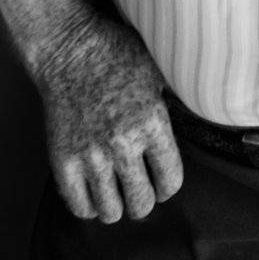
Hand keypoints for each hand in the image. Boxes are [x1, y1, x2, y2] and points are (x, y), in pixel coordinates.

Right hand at [34, 10, 183, 223]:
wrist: (68, 47)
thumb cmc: (116, 53)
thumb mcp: (157, 72)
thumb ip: (173, 105)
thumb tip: (195, 124)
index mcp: (151, 122)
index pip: (171, 181)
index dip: (168, 186)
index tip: (162, 182)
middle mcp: (122, 143)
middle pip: (142, 204)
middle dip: (144, 199)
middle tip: (138, 188)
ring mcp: (90, 154)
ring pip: (111, 212)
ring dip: (116, 205)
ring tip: (115, 191)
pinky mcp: (63, 159)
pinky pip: (79, 206)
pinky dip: (88, 205)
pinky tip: (93, 190)